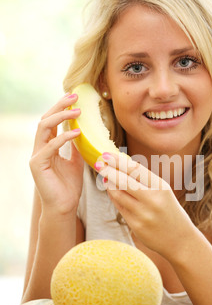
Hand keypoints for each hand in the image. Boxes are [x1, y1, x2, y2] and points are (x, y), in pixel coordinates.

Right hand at [29, 93, 83, 215]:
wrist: (64, 208)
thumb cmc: (69, 187)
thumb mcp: (76, 162)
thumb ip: (75, 148)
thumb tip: (82, 132)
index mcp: (48, 147)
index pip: (52, 122)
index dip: (61, 108)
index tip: (75, 98)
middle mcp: (40, 148)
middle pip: (45, 119)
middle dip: (59, 106)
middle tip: (74, 96)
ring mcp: (37, 156)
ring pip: (44, 128)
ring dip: (61, 117)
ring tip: (77, 111)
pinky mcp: (37, 165)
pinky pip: (49, 146)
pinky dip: (63, 137)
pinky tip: (77, 132)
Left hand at [95, 153, 195, 257]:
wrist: (180, 240)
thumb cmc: (170, 212)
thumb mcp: (164, 193)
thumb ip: (146, 181)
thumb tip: (122, 166)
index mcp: (161, 188)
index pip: (136, 170)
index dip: (118, 161)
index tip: (106, 154)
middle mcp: (152, 200)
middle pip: (124, 181)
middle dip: (109, 170)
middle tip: (98, 162)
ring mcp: (143, 214)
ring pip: (119, 195)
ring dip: (109, 184)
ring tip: (104, 176)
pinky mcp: (136, 226)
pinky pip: (120, 208)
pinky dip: (114, 197)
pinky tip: (111, 191)